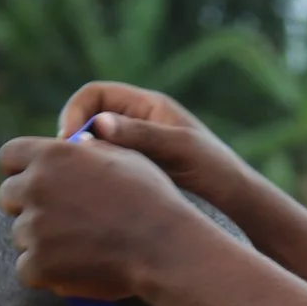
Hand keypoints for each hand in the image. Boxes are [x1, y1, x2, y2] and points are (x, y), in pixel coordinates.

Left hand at [0, 134, 189, 300]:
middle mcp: (35, 187)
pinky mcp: (38, 264)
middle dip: (28, 206)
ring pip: (20, 235)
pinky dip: (46, 274)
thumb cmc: (151, 199)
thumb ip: (88, 150)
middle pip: (7, 196)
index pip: (8, 156)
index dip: (20, 170)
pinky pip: (27, 269)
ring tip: (79, 248)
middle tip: (58, 220)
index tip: (35, 183)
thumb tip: (74, 142)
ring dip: (41, 241)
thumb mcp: (123, 156)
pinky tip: (74, 270)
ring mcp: (34, 227)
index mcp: (52, 154)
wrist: (163, 246)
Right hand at [28, 82, 258, 215]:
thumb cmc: (217, 173)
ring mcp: (134, 154)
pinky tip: (92, 203)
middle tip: (67, 170)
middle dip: (72, 143)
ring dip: (80, 166)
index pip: (94, 96)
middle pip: (86, 123)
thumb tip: (97, 126)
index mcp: (147, 107)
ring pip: (92, 153)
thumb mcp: (181, 149)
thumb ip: (142, 136)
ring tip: (77, 188)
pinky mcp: (134, 180)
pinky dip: (92, 184)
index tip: (69, 140)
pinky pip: (102, 175)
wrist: (239, 209)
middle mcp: (137, 126)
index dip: (75, 112)